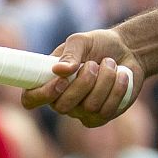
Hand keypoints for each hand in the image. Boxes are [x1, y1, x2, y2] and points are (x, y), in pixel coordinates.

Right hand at [22, 28, 143, 126]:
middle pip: (63, 106)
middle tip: (93, 64)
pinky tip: (121, 75)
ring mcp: (81, 112)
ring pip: (89, 107)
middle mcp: (62, 100)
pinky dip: (117, 89)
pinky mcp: (101, 116)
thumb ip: (70, 54)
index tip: (61, 80)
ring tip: (110, 64)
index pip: (31, 99)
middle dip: (83, 82)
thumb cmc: (98, 45)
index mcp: (49, 81)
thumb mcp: (82, 41)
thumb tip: (59, 70)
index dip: (42, 94)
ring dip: (104, 80)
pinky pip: (107, 110)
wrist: (126, 50)